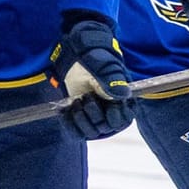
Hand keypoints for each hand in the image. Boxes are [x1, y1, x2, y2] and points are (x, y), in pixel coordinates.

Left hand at [51, 17, 134, 139]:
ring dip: (81, 118)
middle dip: (93, 113)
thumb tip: (122, 94)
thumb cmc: (95, 59)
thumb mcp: (104, 66)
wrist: (78, 56)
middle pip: (105, 128)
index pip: (122, 120)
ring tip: (77, 101)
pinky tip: (65, 111)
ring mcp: (96, 117)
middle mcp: (112, 112)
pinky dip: (69, 124)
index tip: (101, 101)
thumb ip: (112, 79)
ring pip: (91, 132)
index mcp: (124, 101)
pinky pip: (76, 132)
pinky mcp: (81, 119)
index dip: (111, 115)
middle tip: (86, 96)